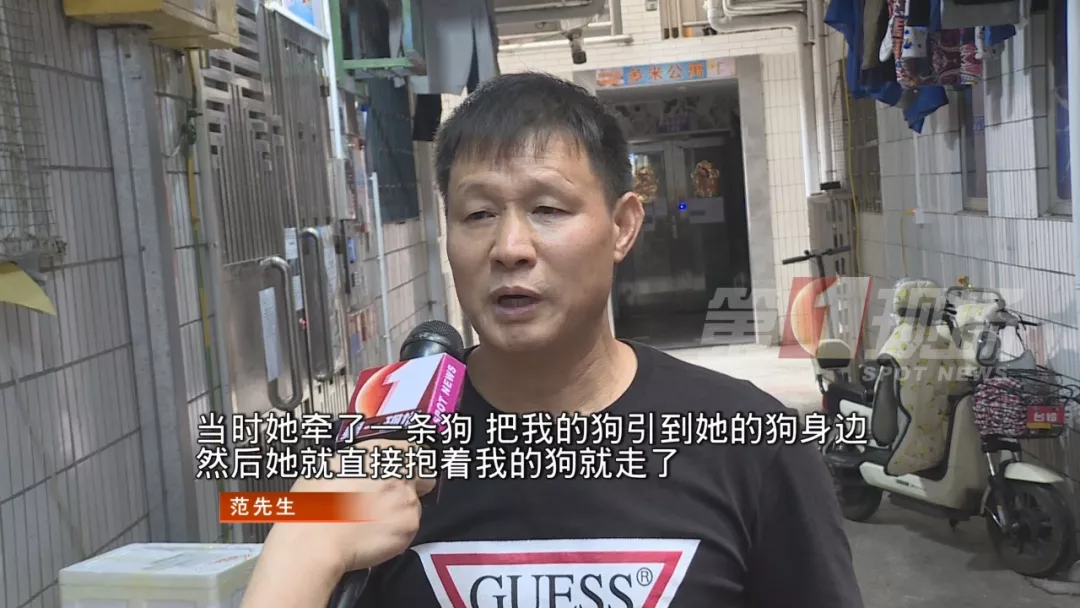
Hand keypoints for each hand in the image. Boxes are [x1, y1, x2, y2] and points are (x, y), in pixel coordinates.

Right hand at [241, 439, 435, 607]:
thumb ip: (360, 463)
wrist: (315, 539)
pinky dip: (396, 532)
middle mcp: (398, 471)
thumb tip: (363, 467)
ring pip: (415, 505)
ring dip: (400, 512)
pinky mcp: (409, 525)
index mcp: (379, 451)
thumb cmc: (313, 505)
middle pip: (424, 476)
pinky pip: (409, 528)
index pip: (415, 450)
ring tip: (371, 521)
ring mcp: (407, 498)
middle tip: (392, 499)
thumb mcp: (331, 466)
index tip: (406, 472)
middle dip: (414, 486)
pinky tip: (373, 534)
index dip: (410, 463)